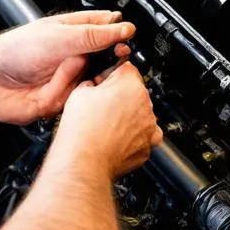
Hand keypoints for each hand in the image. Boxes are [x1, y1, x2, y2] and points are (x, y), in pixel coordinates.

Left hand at [0, 11, 134, 124]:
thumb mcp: (59, 37)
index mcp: (75, 34)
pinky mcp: (56, 102)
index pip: (107, 32)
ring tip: (61, 68)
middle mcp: (72, 57)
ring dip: (75, 77)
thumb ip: (94, 35)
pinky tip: (44, 86)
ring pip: (89, 84)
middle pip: (104, 62)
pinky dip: (59, 92)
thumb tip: (123, 28)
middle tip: (102, 61)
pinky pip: (71, 100)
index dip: (119, 37)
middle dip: (103, 64)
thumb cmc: (12, 50)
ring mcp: (64, 80)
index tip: (126, 42)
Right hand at [55, 62, 161, 178]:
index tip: (103, 82)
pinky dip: (134, 135)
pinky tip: (117, 137)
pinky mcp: (148, 145)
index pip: (126, 68)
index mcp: (130, 84)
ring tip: (107, 124)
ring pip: (140, 113)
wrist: (84, 162)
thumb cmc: (81, 130)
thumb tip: (97, 83)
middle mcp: (144, 104)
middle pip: (135, 91)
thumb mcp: (80, 92)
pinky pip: (144, 134)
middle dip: (121, 96)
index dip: (111, 75)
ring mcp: (149, 126)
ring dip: (128, 115)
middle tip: (101, 107)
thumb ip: (94, 81)